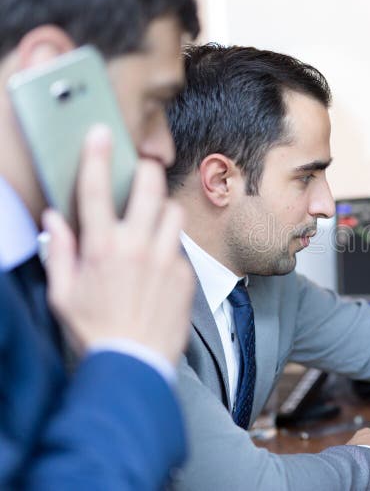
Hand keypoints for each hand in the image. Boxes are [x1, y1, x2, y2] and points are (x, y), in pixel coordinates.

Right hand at [42, 125, 194, 363]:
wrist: (134, 365)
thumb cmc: (93, 332)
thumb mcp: (62, 295)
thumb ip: (60, 252)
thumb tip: (54, 221)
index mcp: (102, 248)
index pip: (96, 190)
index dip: (97, 156)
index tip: (101, 133)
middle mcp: (137, 247)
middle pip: (150, 187)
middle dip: (146, 170)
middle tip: (141, 170)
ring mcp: (166, 259)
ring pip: (173, 212)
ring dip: (162, 210)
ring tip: (150, 222)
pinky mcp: (186, 274)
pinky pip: (180, 246)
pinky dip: (168, 247)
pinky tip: (157, 264)